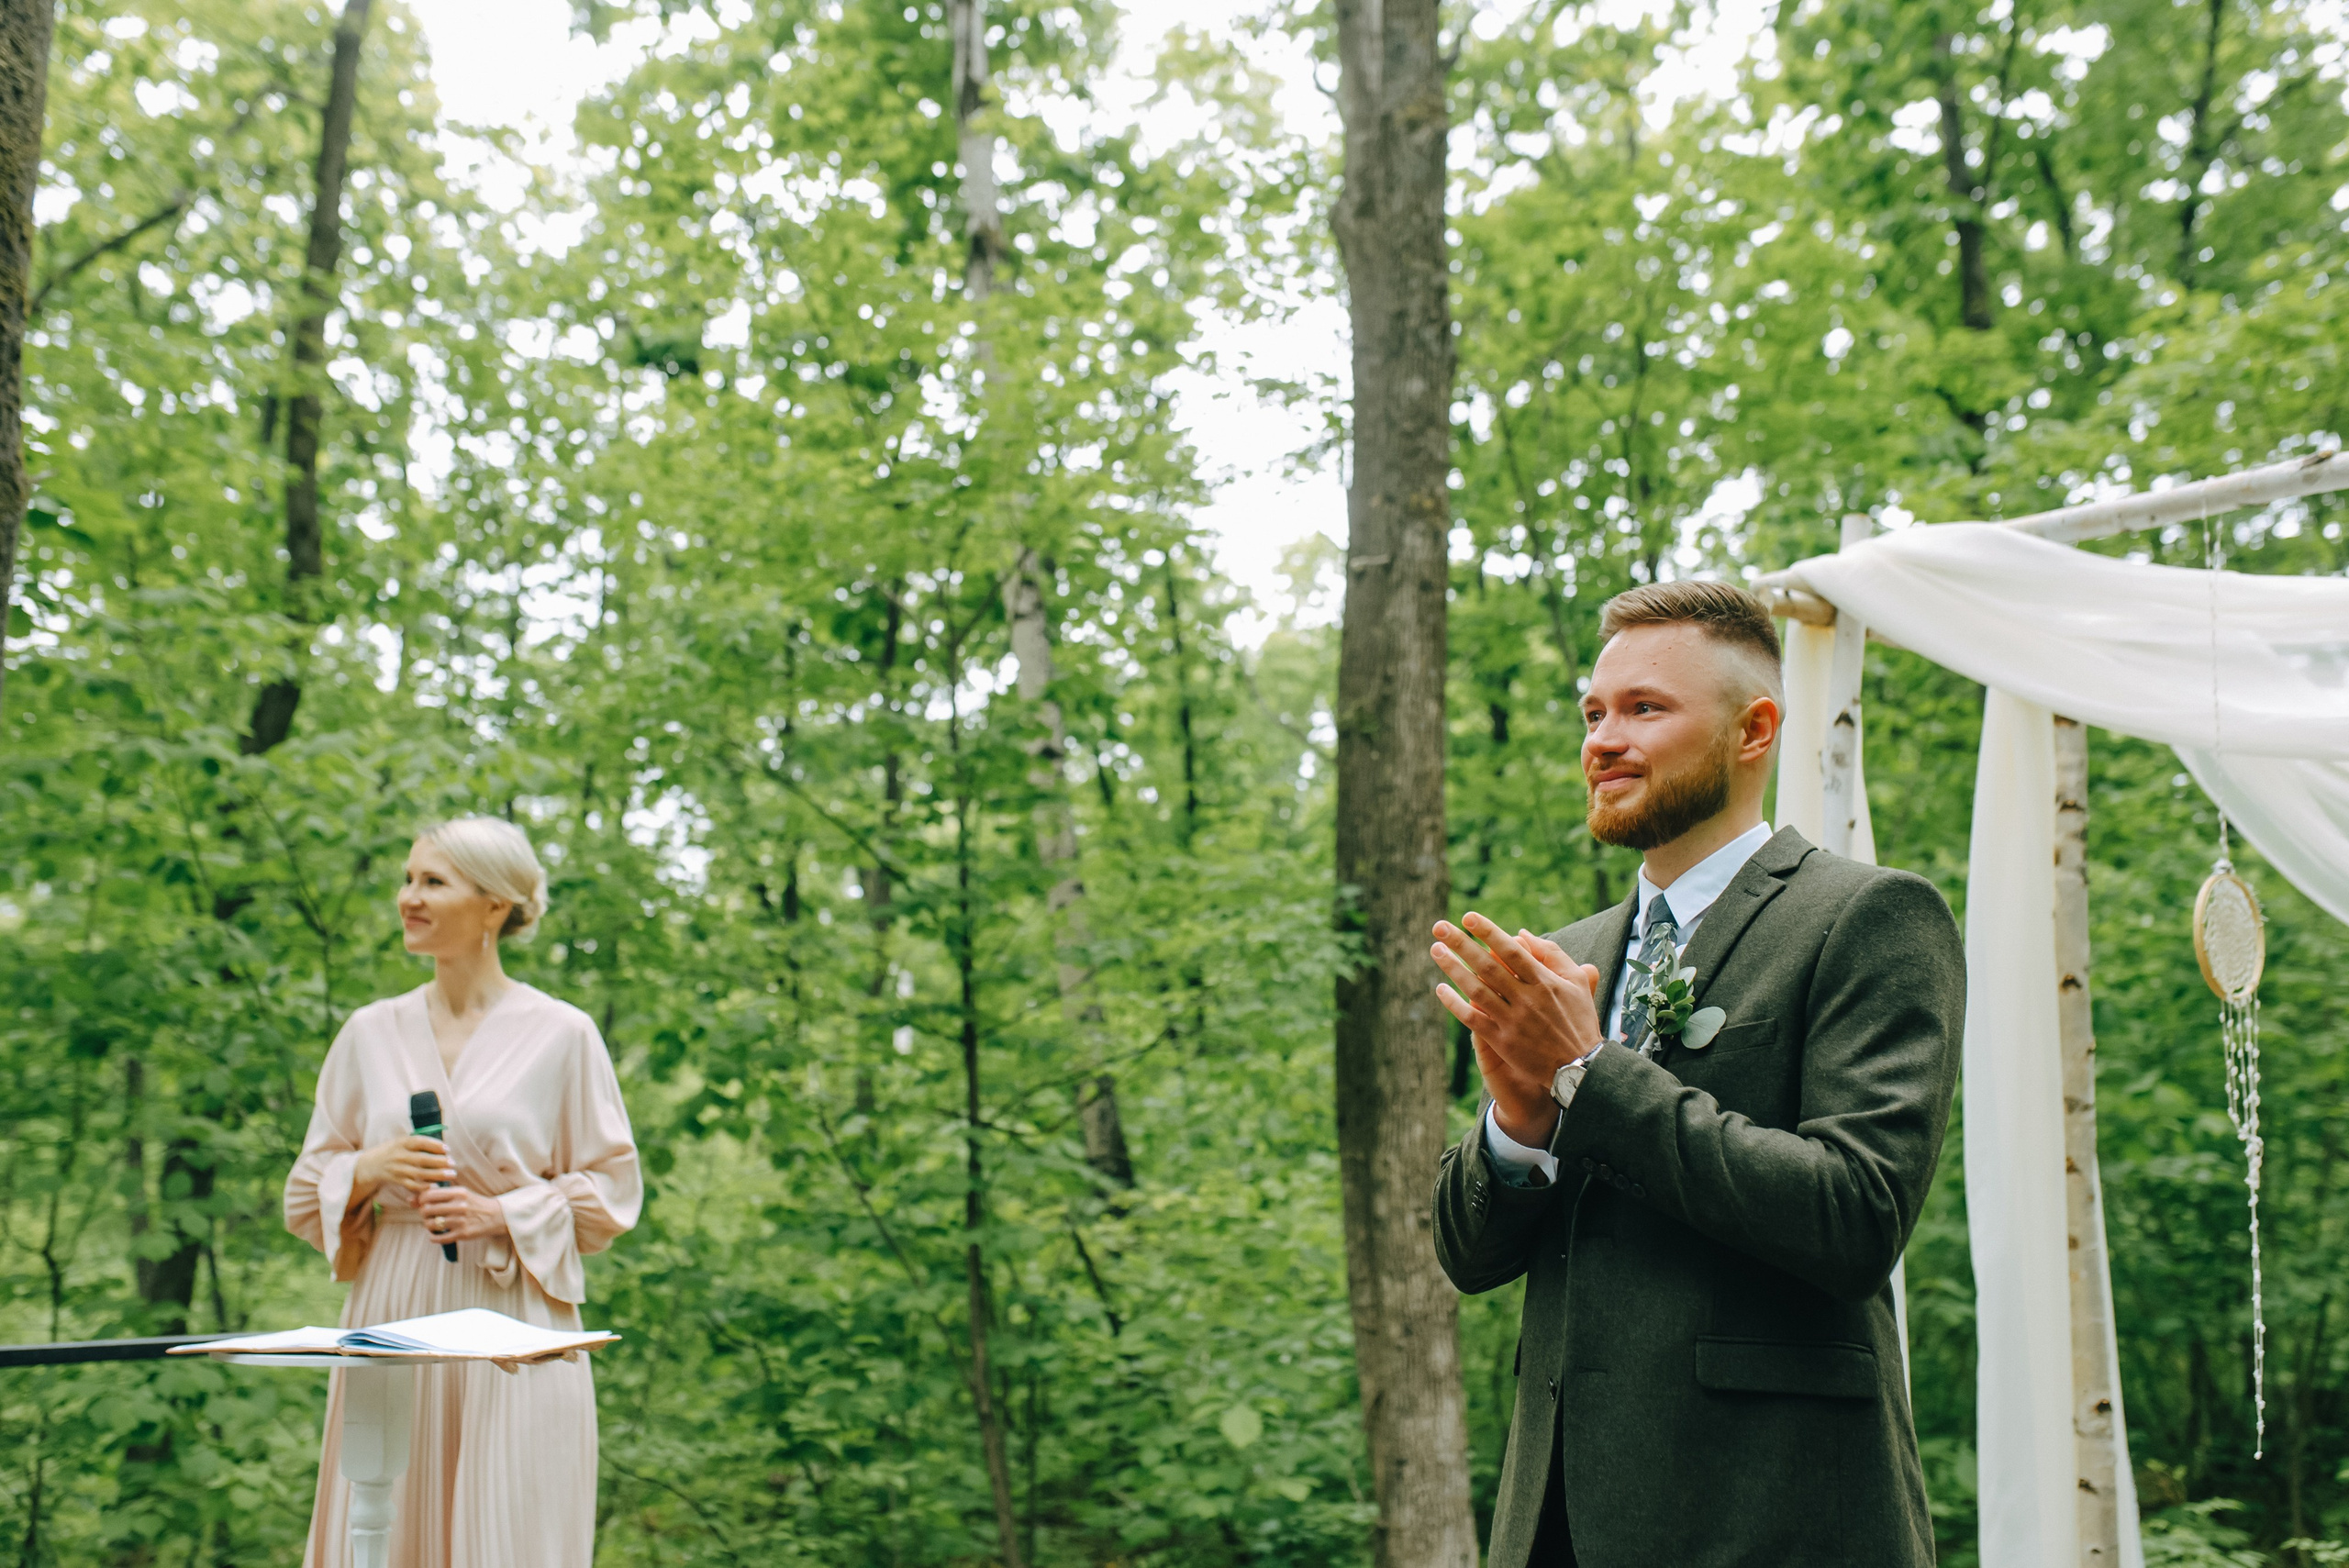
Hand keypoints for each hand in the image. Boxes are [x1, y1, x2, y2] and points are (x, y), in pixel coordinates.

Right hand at [355, 1134, 455, 1197]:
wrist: (370, 1165)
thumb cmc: (392, 1151)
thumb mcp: (402, 1142)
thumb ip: (418, 1143)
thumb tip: (443, 1147)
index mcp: (402, 1142)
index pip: (420, 1142)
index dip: (435, 1145)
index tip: (447, 1149)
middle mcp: (399, 1156)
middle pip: (422, 1159)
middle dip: (440, 1162)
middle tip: (453, 1163)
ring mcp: (398, 1169)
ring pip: (419, 1173)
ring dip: (437, 1175)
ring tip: (451, 1174)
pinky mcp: (397, 1180)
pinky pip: (412, 1185)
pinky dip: (425, 1186)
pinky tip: (436, 1186)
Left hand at [416, 1184, 508, 1243]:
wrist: (497, 1216)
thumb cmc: (474, 1203)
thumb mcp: (460, 1194)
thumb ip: (437, 1194)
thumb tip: (411, 1199)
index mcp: (458, 1192)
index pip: (428, 1195)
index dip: (421, 1199)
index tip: (424, 1203)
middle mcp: (459, 1205)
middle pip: (426, 1210)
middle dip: (424, 1213)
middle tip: (429, 1214)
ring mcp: (461, 1220)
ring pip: (430, 1224)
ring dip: (428, 1225)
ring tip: (434, 1223)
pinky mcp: (462, 1234)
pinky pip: (438, 1238)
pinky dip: (433, 1237)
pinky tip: (437, 1234)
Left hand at [1431, 913, 1604, 1147]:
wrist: (1581, 1066)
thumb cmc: (1579, 1018)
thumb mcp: (1576, 980)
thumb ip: (1551, 953)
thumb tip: (1521, 933)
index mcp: (1545, 981)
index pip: (1512, 950)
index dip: (1489, 932)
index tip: (1468, 916)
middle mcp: (1527, 999)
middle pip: (1488, 966)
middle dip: (1462, 944)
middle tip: (1438, 926)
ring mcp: (1513, 1021)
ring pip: (1476, 990)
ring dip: (1453, 969)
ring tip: (1436, 950)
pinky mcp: (1503, 1042)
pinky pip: (1473, 1019)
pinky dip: (1455, 1004)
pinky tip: (1440, 989)